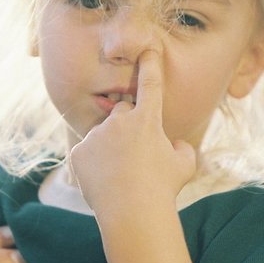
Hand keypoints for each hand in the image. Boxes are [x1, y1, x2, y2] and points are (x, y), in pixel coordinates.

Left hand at [69, 48, 195, 221]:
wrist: (133, 214)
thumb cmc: (163, 189)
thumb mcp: (185, 166)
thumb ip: (180, 147)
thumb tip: (173, 144)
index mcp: (147, 120)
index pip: (150, 84)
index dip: (150, 64)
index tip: (147, 48)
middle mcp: (119, 121)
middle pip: (123, 112)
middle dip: (128, 127)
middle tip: (136, 156)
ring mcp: (96, 136)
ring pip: (104, 136)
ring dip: (111, 149)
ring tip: (121, 176)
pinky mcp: (79, 153)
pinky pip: (87, 154)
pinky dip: (95, 165)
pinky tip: (105, 182)